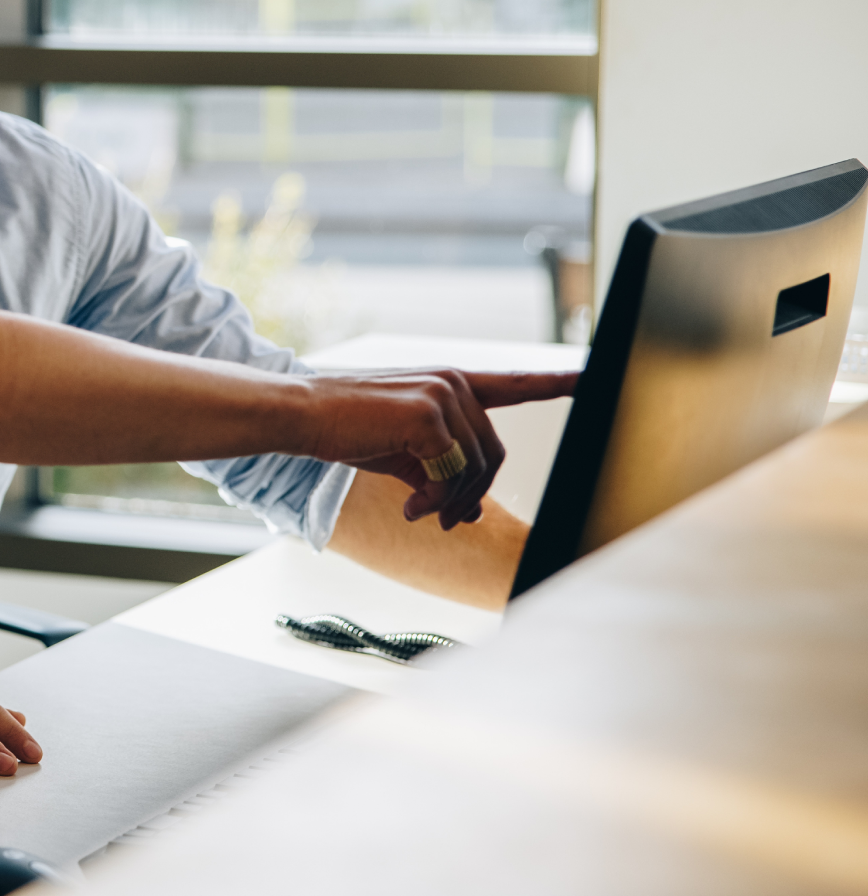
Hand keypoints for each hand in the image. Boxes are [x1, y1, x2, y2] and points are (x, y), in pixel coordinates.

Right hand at [299, 369, 577, 528]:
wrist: (303, 415)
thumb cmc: (347, 430)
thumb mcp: (403, 453)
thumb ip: (442, 475)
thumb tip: (468, 515)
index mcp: (452, 384)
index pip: (516, 383)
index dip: (559, 382)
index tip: (593, 378)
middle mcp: (454, 382)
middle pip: (494, 454)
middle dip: (470, 495)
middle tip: (440, 519)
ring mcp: (444, 394)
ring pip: (476, 468)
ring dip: (448, 502)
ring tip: (417, 511)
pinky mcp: (429, 415)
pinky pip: (452, 474)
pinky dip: (433, 501)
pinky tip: (408, 506)